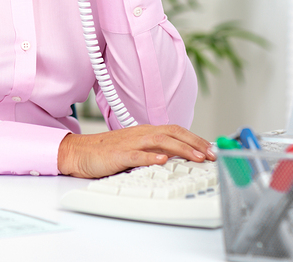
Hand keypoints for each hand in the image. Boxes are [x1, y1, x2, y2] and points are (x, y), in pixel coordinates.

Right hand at [57, 124, 216, 178]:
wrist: (80, 152)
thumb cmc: (106, 152)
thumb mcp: (135, 149)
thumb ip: (154, 150)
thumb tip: (177, 158)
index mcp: (146, 132)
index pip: (176, 131)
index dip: (196, 139)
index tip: (212, 150)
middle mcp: (141, 134)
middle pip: (173, 133)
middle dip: (196, 143)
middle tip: (212, 154)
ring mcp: (130, 143)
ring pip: (160, 141)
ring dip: (181, 149)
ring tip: (197, 158)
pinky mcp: (119, 155)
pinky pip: (137, 155)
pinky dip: (151, 157)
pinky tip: (163, 160)